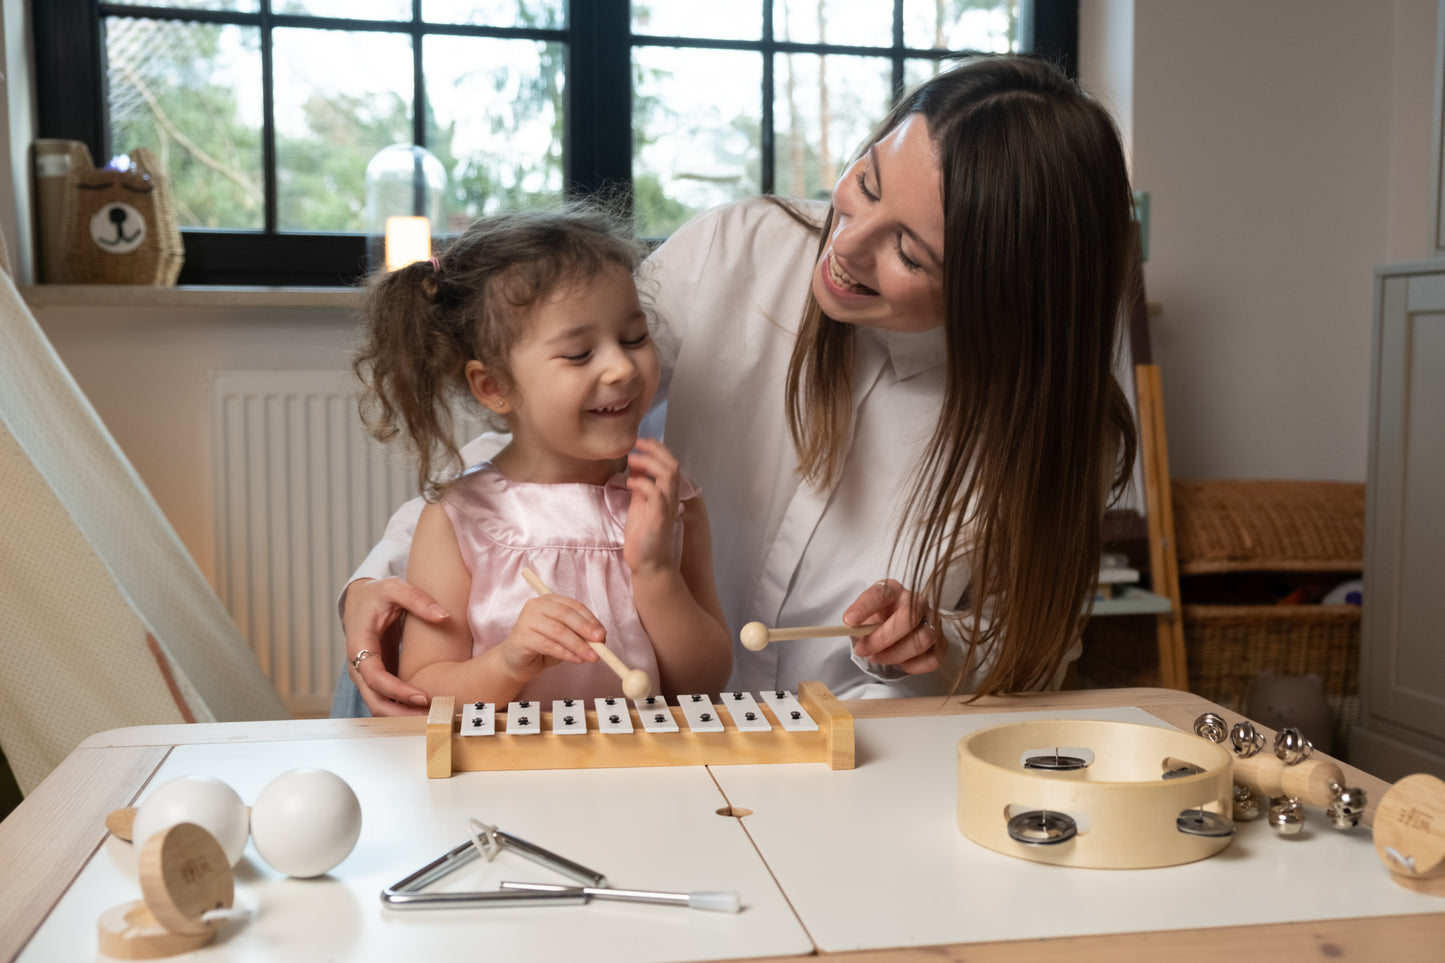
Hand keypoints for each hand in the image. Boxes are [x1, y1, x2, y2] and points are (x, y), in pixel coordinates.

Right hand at [342, 577, 447, 715]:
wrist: (360, 601)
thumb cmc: (377, 594)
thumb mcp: (394, 588)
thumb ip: (418, 599)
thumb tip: (443, 616)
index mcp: (359, 644)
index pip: (374, 676)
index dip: (396, 690)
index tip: (422, 698)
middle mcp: (358, 665)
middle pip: (374, 700)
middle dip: (401, 714)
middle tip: (432, 720)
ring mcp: (366, 675)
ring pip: (379, 706)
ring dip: (403, 717)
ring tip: (433, 721)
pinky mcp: (377, 679)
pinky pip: (386, 701)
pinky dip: (403, 710)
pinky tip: (426, 714)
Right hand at [499, 592, 604, 681]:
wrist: (517, 662)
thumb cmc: (543, 647)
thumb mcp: (566, 638)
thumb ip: (580, 635)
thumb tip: (601, 638)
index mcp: (549, 600)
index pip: (574, 605)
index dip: (590, 619)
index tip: (602, 634)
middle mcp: (536, 606)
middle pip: (565, 614)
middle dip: (585, 629)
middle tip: (600, 643)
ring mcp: (526, 620)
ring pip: (558, 631)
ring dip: (578, 645)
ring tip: (592, 657)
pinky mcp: (521, 638)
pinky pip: (548, 645)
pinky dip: (566, 653)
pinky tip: (576, 660)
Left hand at [623, 439, 680, 576]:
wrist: (647, 563)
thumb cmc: (642, 535)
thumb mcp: (639, 503)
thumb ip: (640, 484)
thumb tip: (635, 465)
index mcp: (667, 494)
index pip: (670, 464)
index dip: (659, 450)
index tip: (643, 441)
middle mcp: (671, 498)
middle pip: (672, 465)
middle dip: (655, 451)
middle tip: (638, 444)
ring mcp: (667, 507)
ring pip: (668, 475)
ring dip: (649, 463)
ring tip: (632, 459)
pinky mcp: (659, 517)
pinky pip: (655, 493)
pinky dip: (642, 483)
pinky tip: (629, 483)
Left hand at [842, 578, 945, 673]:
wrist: (901, 628)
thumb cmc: (882, 620)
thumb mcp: (866, 615)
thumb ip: (858, 621)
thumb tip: (850, 625)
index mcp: (894, 590)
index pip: (881, 593)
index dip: (864, 607)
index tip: (849, 621)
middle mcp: (918, 602)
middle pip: (908, 618)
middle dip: (882, 638)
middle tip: (863, 650)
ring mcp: (933, 622)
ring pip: (922, 640)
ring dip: (895, 655)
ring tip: (877, 657)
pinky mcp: (942, 643)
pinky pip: (932, 659)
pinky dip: (913, 665)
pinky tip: (901, 662)